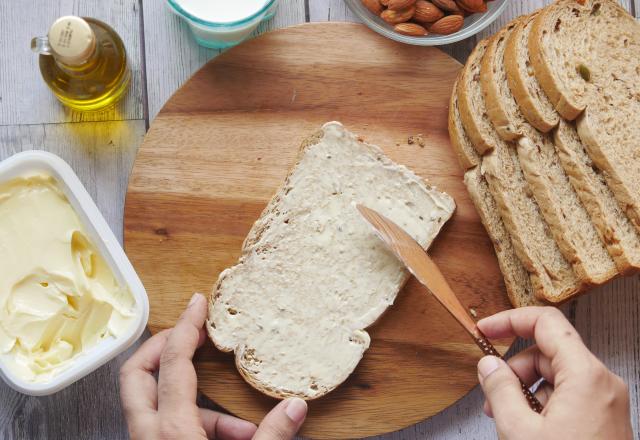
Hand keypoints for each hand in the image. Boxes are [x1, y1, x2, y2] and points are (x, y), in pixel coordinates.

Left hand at [120, 293, 307, 439]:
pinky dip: (199, 425)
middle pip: (136, 373)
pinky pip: (167, 428)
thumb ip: (272, 434)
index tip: (197, 304)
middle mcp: (148, 435)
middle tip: (189, 334)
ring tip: (242, 427)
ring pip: (155, 404)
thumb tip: (296, 406)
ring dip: (197, 403)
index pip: (173, 363)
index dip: (186, 327)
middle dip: (162, 346)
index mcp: (172, 431)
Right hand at [476, 306, 632, 439]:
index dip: (510, 320)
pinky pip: (567, 394)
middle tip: (489, 388)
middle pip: (548, 351)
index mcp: (586, 375)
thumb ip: (500, 389)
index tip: (485, 330)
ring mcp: (605, 401)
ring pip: (556, 374)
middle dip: (514, 365)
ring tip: (503, 413)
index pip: (546, 323)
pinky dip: (541, 402)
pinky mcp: (603, 418)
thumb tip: (488, 364)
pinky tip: (525, 426)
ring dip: (525, 386)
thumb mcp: (519, 431)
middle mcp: (601, 382)